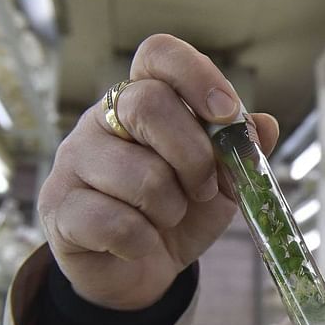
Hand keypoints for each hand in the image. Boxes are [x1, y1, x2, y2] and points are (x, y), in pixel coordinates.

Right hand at [38, 34, 278, 309]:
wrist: (140, 269)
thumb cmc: (180, 213)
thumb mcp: (223, 181)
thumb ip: (243, 152)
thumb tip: (265, 125)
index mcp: (143, 99)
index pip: (159, 54)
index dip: (197, 76)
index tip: (227, 113)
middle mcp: (101, 120)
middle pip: (148, 106)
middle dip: (195, 157)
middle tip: (205, 189)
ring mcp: (74, 161)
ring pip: (139, 174)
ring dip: (171, 208)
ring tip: (167, 218)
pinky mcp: (58, 208)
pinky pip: (115, 222)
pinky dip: (143, 240)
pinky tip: (140, 243)